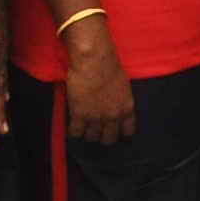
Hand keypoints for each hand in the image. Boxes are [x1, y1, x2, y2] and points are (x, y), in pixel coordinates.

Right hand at [62, 18, 135, 145]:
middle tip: (97, 132)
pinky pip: (75, 133)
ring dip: (88, 134)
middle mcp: (113, 117)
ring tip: (83, 129)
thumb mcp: (123, 86)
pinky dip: (73, 132)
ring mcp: (96, 118)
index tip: (116, 133)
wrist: (94, 61)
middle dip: (103, 137)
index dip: (121, 135)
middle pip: (109, 139)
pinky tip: (72, 128)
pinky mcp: (79, 116)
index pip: (128, 132)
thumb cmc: (110, 66)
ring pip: (92, 137)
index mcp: (126, 109)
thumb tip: (115, 105)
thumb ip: (120, 100)